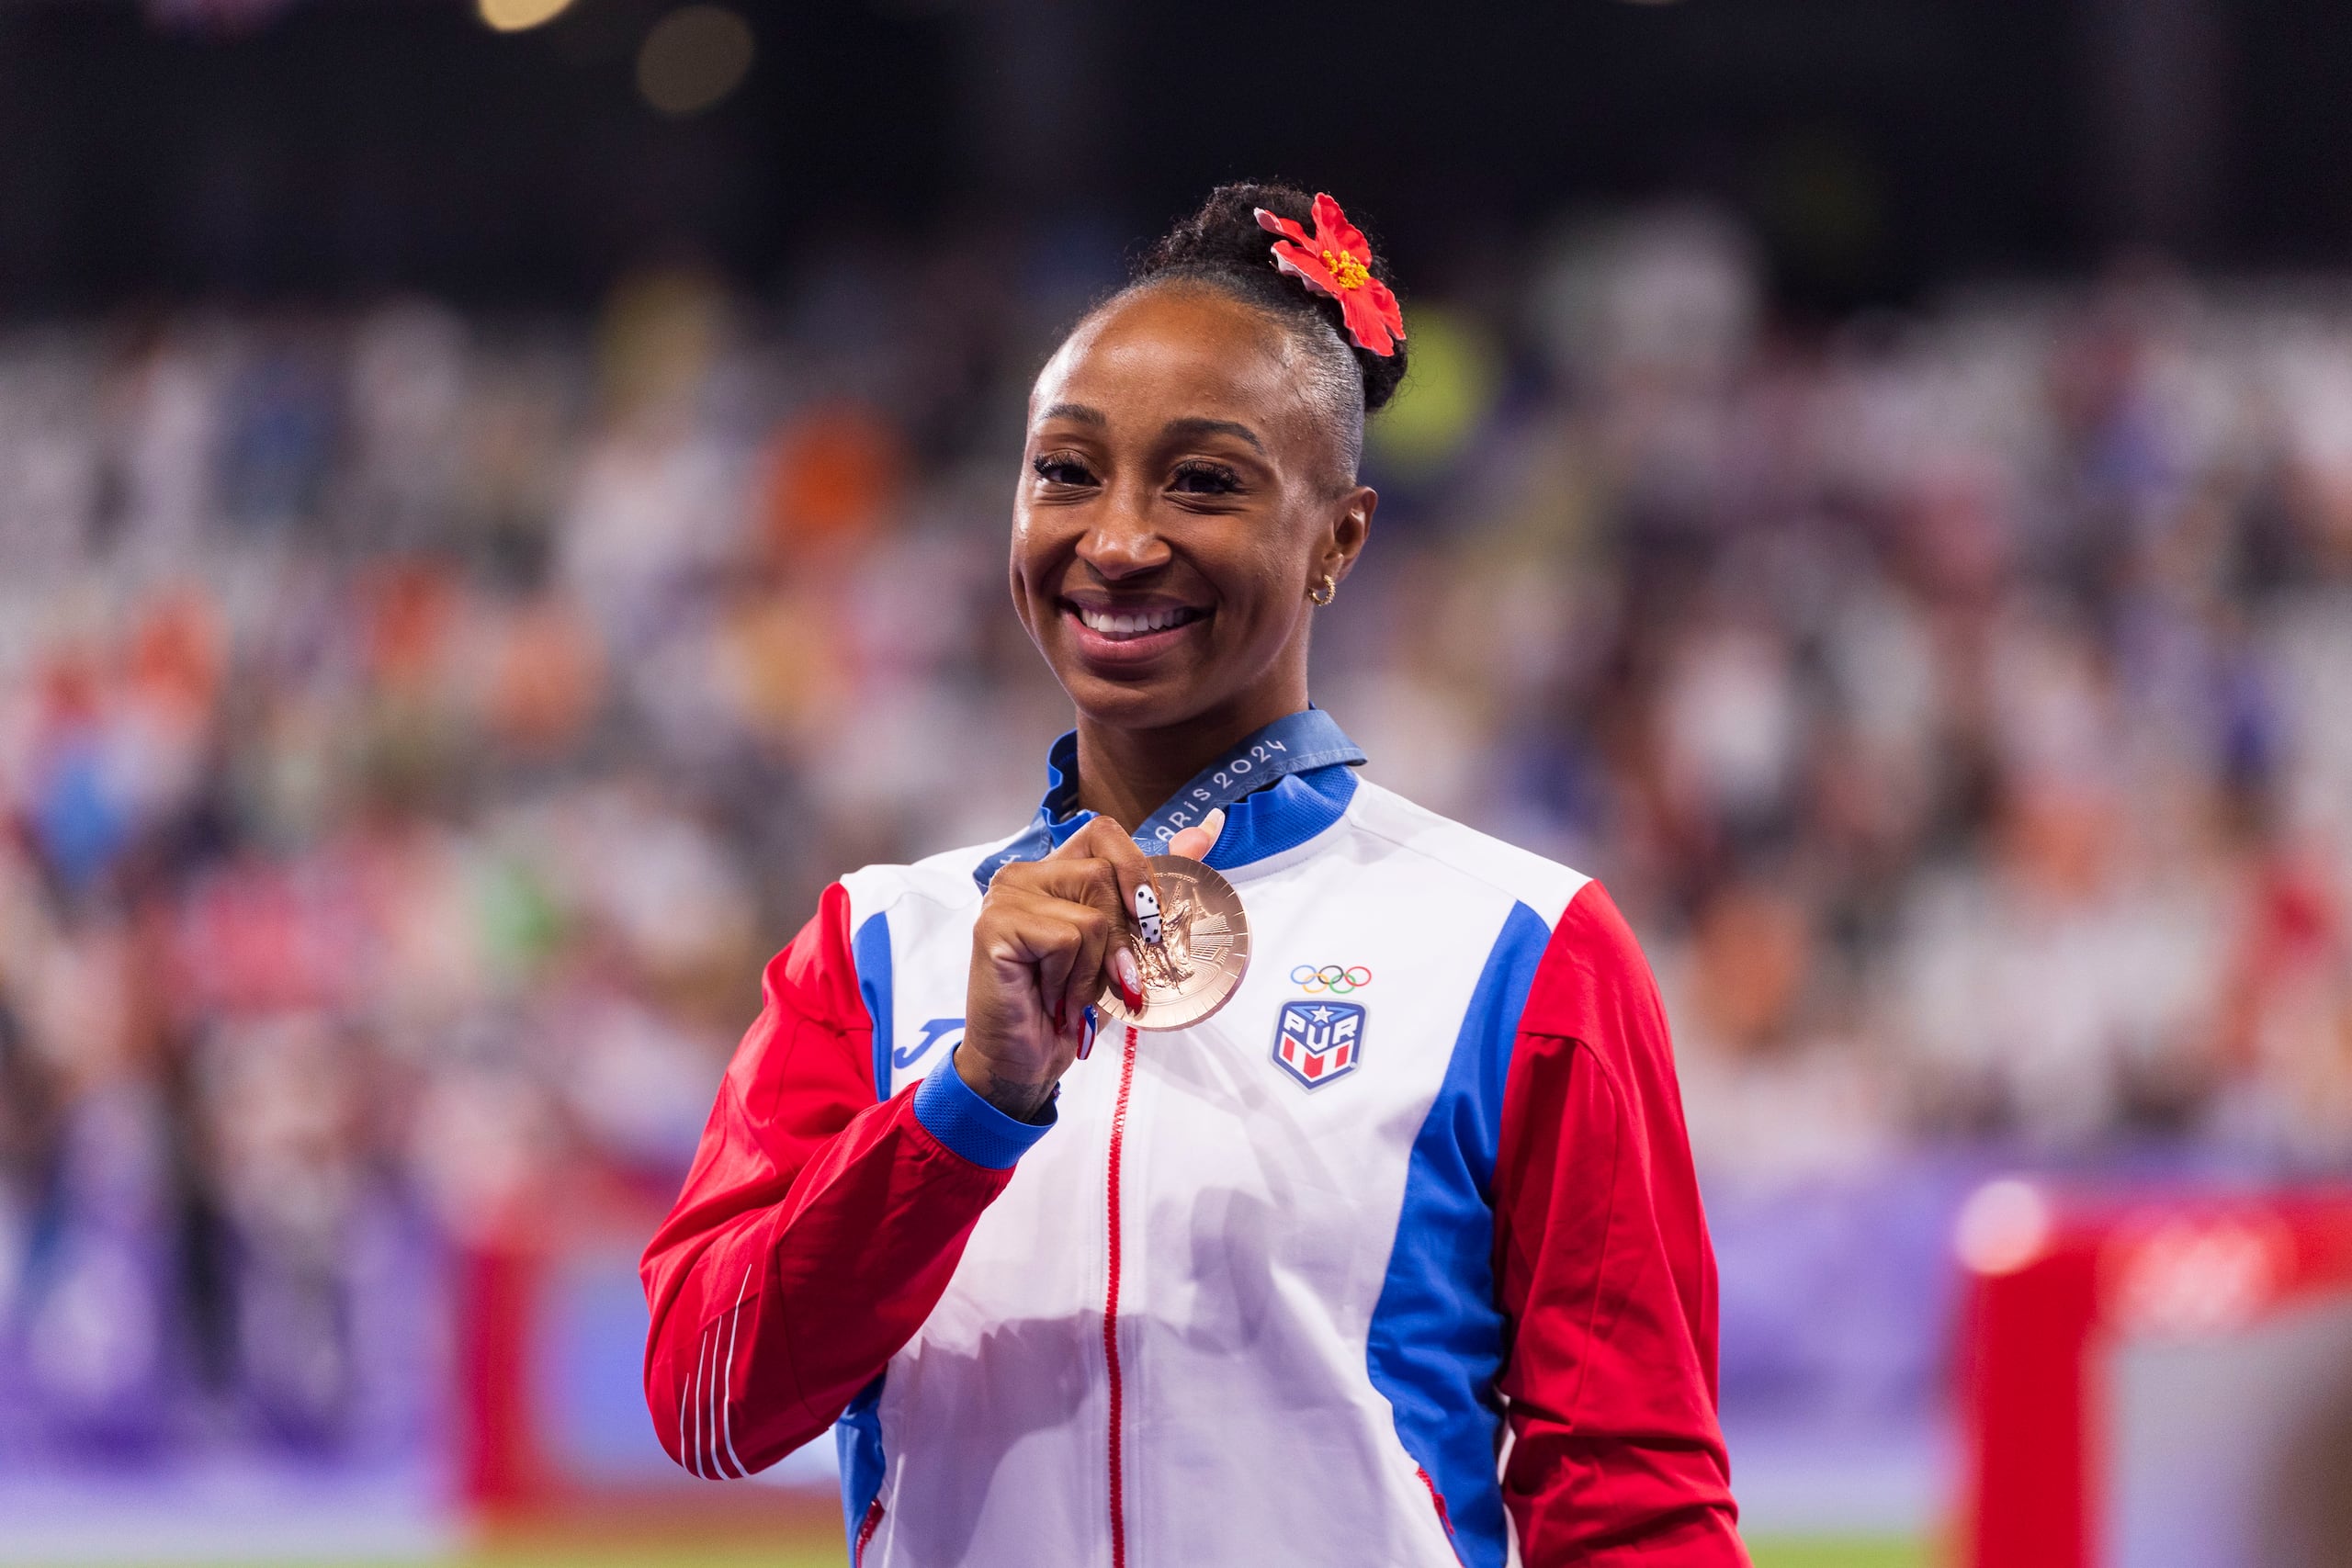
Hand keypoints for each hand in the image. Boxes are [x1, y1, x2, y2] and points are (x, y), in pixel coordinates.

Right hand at [959, 808, 1224, 1118]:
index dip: (1136, 871)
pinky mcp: (995, 925)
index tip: (1147, 923)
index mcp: (1055, 871)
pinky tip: (1050, 999)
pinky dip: (1070, 980)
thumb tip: (1208, 829)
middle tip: (1105, 979)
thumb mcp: (1123, 948)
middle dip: (1120, 938)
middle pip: (1104, 873)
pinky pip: (1068, 938)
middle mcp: (1025, 873)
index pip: (1105, 832)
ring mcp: (1005, 895)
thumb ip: (1155, 889)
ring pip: (1092, 912)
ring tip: (1070, 993)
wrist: (1026, 1062)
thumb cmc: (1071, 1007)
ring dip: (1094, 968)